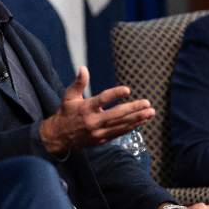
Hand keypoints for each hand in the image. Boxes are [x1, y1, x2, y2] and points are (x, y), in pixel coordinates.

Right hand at [39, 66, 154, 154]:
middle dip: (133, 109)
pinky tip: (142, 121)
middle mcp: (93, 121)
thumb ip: (78, 82)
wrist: (58, 136)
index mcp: (85, 108)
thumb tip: (83, 68)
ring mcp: (98, 132)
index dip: (115, 94)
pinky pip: (119, 133)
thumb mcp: (69, 96)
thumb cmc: (65, 113)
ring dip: (137, 118)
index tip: (127, 89)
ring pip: (121, 125)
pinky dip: (131, 127)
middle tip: (147, 103)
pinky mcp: (101, 140)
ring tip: (150, 112)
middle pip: (117, 115)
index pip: (102, 99)